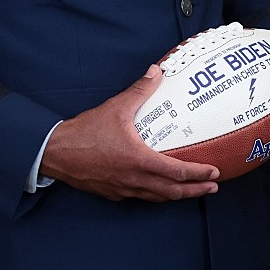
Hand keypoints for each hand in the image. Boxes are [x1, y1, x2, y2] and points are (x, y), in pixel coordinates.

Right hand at [41, 66, 220, 201]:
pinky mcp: (112, 192)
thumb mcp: (116, 107)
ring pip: (156, 197)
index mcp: (138, 160)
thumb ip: (140, 90)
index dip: (198, 174)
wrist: (54, 153)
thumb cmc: (84, 132)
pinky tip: (160, 188)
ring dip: (177, 195)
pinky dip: (156, 194)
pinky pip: (140, 196)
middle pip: (172, 192)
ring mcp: (122, 189)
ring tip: (192, 191)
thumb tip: (157, 71)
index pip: (176, 172)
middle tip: (214, 186)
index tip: (215, 171)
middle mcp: (133, 179)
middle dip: (195, 190)